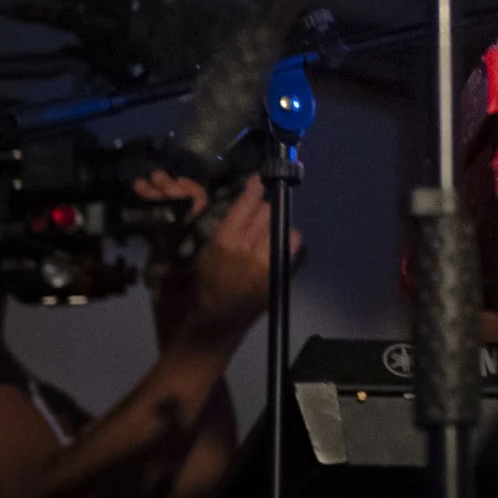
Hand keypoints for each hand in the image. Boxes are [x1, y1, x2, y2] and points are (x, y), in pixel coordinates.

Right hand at [147, 177, 294, 343]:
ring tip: (268, 234)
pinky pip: (291, 241)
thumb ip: (225, 229)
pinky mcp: (275, 271)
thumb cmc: (208, 283)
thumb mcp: (206, 252)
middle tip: (262, 216)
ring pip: (279, 224)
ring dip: (275, 225)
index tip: (259, 179)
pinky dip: (289, 238)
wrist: (217, 318)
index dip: (254, 188)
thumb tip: (244, 204)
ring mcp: (262, 259)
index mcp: (223, 239)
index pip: (245, 204)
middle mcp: (244, 246)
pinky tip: (281, 243)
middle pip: (266, 210)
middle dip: (265, 210)